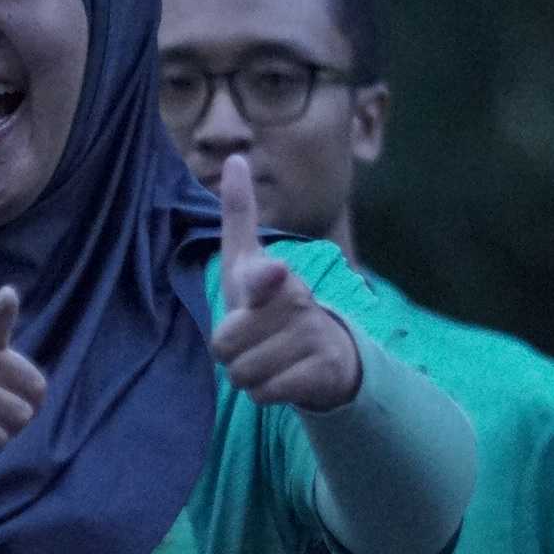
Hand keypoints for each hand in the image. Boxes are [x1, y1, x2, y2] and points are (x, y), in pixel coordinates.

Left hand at [209, 153, 361, 410]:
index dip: (265, 277)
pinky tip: (284, 378)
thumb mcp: (248, 263)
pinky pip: (266, 394)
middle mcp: (298, 302)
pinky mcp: (324, 371)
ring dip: (247, 376)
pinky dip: (267, 394)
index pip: (263, 275)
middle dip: (230, 352)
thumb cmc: (272, 304)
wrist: (328, 352)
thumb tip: (235, 158)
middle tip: (252, 342)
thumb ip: (240, 218)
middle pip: (225, 345)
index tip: (274, 272)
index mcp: (275, 276)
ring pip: (243, 375)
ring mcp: (314, 337)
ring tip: (268, 359)